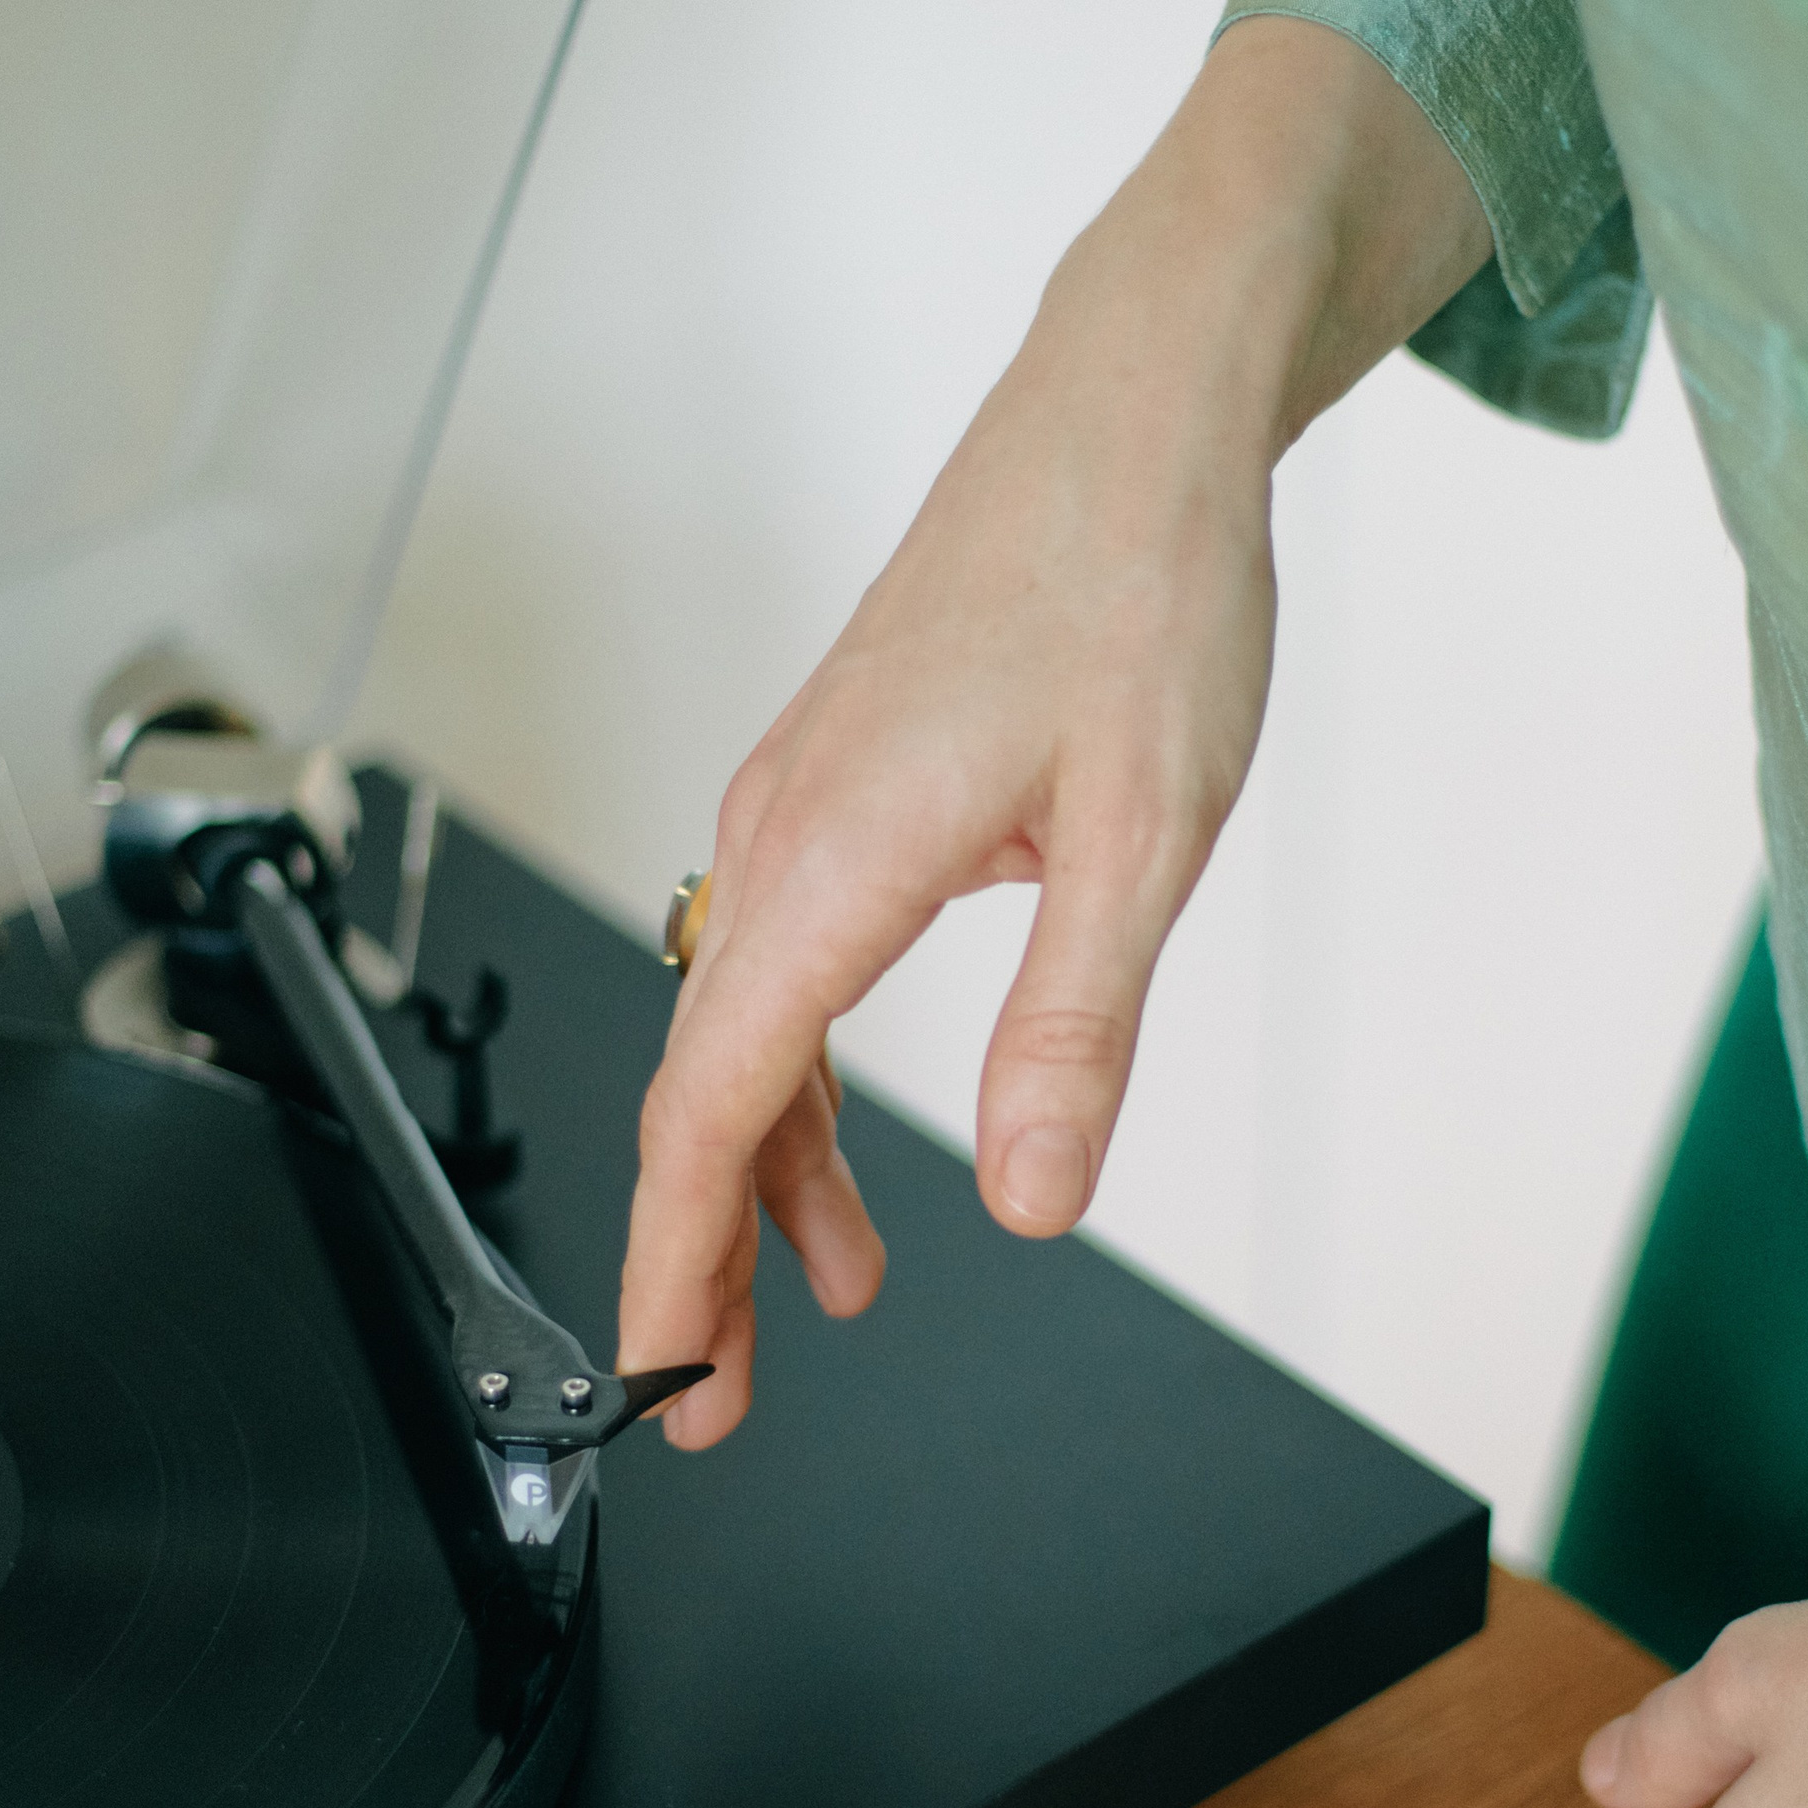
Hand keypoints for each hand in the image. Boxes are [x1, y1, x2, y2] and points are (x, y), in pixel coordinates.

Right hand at [617, 18, 1486, 1442]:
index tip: (661, 1381)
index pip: (710, 1106)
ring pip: (741, 1027)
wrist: (1135, 412)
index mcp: (835, 856)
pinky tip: (858, 1137)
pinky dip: (805, 1077)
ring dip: (766, 1171)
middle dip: (701, 1252)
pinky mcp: (842, 780)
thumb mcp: (1145, 834)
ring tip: (821, 1292)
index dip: (673, 1262)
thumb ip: (1075, 1030)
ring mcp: (802, 799)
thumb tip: (1038, 1200)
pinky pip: (784, 963)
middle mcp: (783, 827)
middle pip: (702, 1086)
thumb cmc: (1141, 585)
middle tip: (720, 1395)